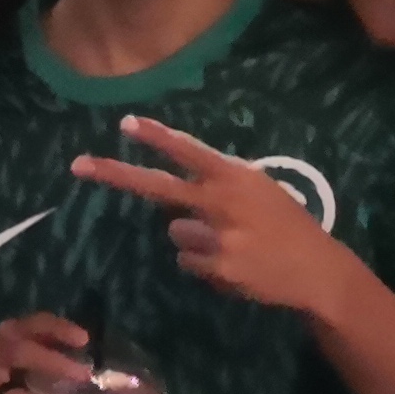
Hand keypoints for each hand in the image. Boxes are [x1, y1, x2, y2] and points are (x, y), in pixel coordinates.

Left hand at [74, 116, 358, 313]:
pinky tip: (234, 264)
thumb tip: (174, 195)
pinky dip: (203, 264)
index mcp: (234, 176)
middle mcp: (222, 201)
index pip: (189, 151)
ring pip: (174, 232)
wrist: (316, 269)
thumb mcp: (259, 189)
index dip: (156, 137)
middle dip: (116, 175)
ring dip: (194, 240)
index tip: (125, 125)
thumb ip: (219, 184)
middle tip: (78, 165)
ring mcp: (218, 235)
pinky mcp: (218, 266)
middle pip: (157, 186)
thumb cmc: (285, 223)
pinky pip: (187, 261)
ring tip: (232, 244)